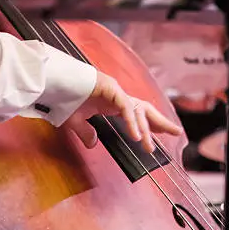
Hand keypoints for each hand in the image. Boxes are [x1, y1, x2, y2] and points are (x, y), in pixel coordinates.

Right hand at [64, 72, 182, 152]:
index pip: (137, 113)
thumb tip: (92, 143)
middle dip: (160, 122)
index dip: (149, 124)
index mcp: (112, 101)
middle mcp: (117, 95)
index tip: (161, 134)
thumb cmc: (62, 97)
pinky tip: (136, 136)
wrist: (52, 82)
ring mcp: (115, 91)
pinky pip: (125, 108)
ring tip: (151, 147)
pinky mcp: (110, 89)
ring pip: (137, 111)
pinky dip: (131, 122)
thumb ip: (85, 132)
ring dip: (145, 129)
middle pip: (144, 109)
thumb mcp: (75, 121)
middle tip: (176, 133)